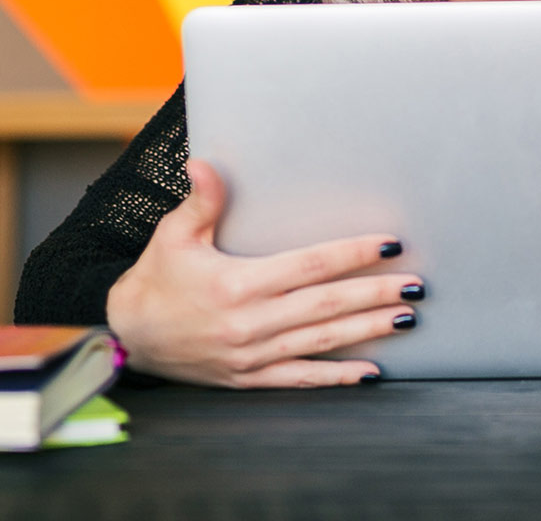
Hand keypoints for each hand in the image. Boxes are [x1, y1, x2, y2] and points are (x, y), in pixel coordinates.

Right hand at [105, 158, 422, 387]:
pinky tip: (371, 372)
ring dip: (366, 331)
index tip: (389, 244)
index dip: (352, 254)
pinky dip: (337, 377)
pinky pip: (300, 379)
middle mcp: (248, 323)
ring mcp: (250, 355)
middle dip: (374, 294)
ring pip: (320, 342)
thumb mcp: (174, 235)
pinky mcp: (248, 378)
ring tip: (405, 320)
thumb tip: (206, 162)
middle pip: (325, 306)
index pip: (309, 265)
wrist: (124, 336)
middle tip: (416, 286)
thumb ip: (200, 201)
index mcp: (236, 284)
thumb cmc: (153, 280)